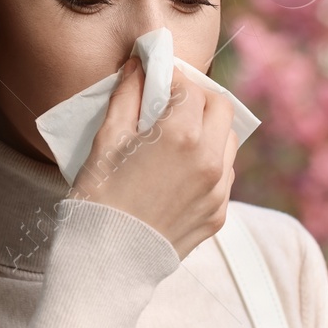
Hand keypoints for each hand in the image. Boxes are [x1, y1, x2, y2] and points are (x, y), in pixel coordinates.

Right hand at [69, 56, 239, 260]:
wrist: (107, 261)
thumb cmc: (99, 197)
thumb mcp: (107, 140)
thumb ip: (128, 96)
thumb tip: (139, 66)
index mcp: (182, 134)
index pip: (191, 88)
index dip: (172, 79)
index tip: (157, 80)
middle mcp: (210, 159)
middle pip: (221, 108)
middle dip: (199, 98)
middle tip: (172, 103)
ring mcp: (219, 190)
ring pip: (229, 141)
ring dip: (209, 130)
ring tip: (178, 137)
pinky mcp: (219, 214)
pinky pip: (223, 176)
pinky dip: (208, 163)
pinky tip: (179, 171)